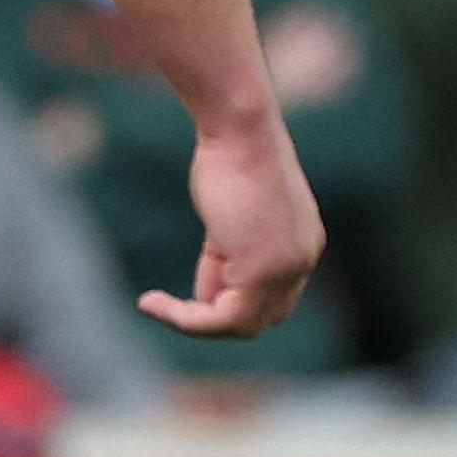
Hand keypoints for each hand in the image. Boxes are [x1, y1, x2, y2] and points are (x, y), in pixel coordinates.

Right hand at [141, 118, 322, 337]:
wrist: (240, 131)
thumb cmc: (228, 160)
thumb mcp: (230, 218)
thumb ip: (228, 257)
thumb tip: (208, 296)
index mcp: (302, 243)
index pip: (271, 296)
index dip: (230, 296)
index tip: (197, 277)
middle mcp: (303, 259)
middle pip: (261, 317)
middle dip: (217, 313)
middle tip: (175, 301)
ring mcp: (288, 268)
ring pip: (241, 325)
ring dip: (195, 321)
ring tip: (157, 304)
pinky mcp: (265, 271)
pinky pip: (222, 319)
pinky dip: (184, 319)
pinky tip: (152, 303)